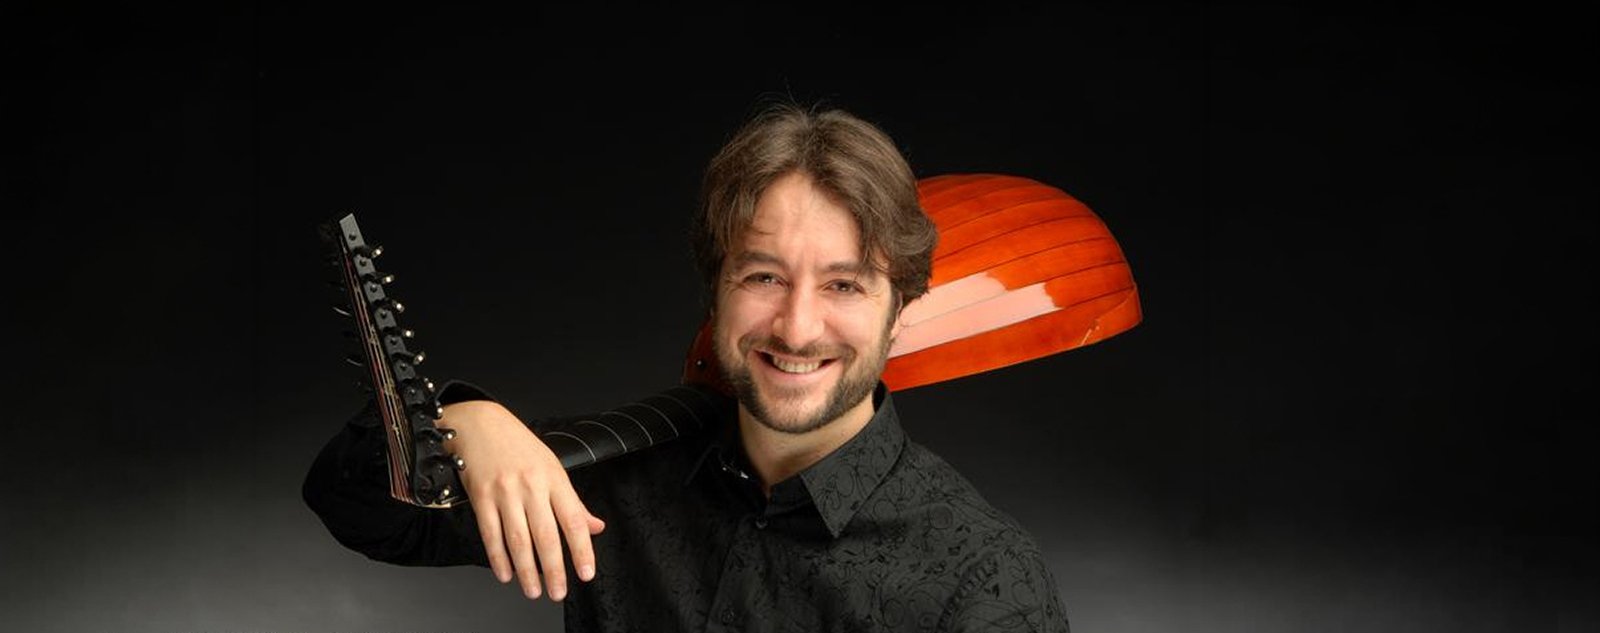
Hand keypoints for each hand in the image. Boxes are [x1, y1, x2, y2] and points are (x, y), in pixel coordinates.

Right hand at [439, 400, 605, 600]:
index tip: (586, 573)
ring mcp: (505, 492)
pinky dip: (498, 558)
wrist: (480, 424)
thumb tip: (595, 527)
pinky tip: (506, 574)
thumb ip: (573, 502)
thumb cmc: (518, 446)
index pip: (573, 520)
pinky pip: (491, 534)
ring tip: (533, 590)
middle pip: (546, 535)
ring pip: (518, 539)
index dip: (582, 550)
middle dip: (553, 569)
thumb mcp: (553, 467)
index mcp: (554, 479)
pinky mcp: (481, 497)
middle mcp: (531, 487)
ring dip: (527, 570)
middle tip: (558, 592)